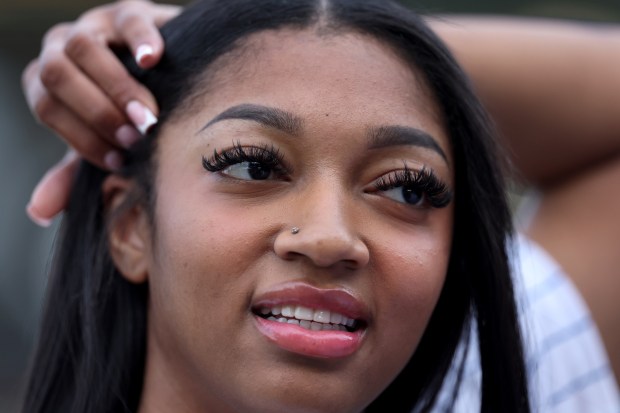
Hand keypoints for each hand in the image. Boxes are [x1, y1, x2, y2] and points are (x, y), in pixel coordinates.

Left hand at [22, 0, 180, 225]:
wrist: (169, 75)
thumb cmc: (129, 116)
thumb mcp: (102, 143)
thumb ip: (73, 172)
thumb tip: (38, 213)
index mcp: (48, 83)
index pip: (47, 108)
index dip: (81, 138)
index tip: (119, 161)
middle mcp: (60, 49)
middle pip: (57, 74)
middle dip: (96, 113)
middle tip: (134, 139)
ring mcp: (93, 24)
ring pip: (83, 46)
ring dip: (115, 87)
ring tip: (147, 115)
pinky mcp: (128, 11)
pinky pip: (128, 19)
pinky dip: (140, 40)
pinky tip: (154, 61)